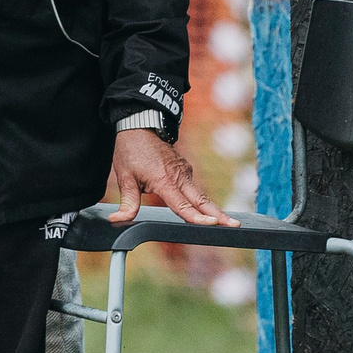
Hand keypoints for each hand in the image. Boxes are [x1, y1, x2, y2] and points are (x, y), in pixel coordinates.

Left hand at [105, 128, 234, 226]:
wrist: (140, 126)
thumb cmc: (131, 151)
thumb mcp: (125, 177)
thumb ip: (127, 202)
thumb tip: (117, 219)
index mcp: (164, 181)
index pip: (183, 205)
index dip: (198, 218)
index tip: (213, 224)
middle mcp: (179, 176)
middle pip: (202, 201)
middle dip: (219, 215)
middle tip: (235, 226)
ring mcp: (185, 171)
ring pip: (200, 195)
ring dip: (213, 209)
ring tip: (229, 223)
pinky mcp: (185, 169)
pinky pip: (194, 188)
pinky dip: (201, 200)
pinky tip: (208, 211)